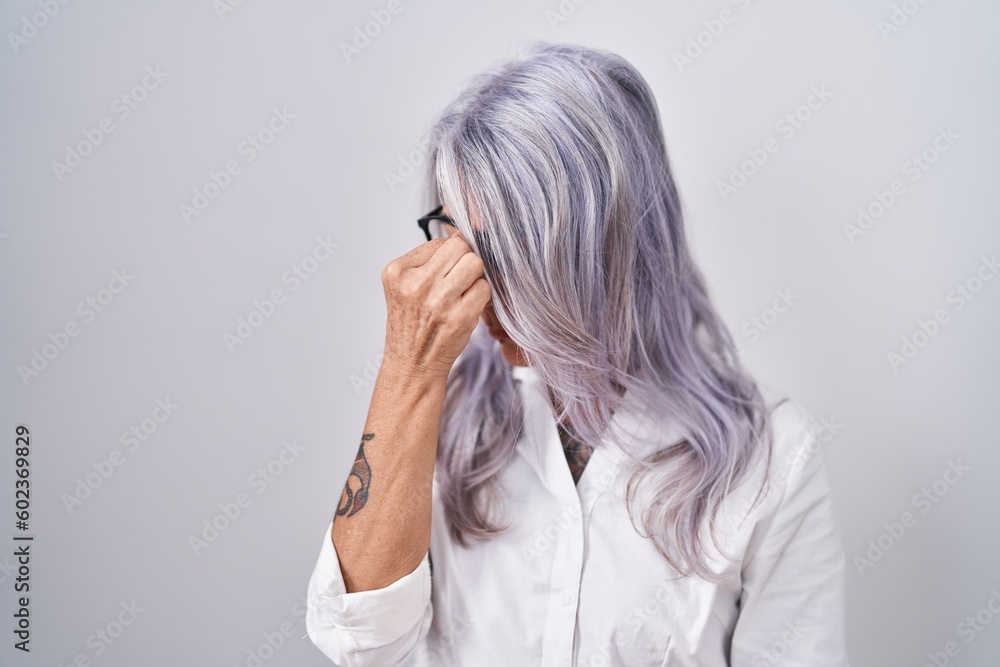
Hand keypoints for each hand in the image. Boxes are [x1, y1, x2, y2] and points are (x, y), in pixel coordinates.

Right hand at [380, 235, 491, 382]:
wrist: (412, 364)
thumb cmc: (412, 323)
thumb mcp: (405, 286)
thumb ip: (429, 259)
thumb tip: (462, 234)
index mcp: (398, 271)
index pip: (440, 242)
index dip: (449, 256)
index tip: (444, 274)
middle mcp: (416, 283)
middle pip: (461, 248)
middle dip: (465, 261)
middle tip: (457, 281)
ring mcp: (439, 300)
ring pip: (475, 264)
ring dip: (474, 277)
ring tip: (461, 293)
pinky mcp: (459, 317)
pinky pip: (484, 289)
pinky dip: (480, 297)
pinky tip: (466, 308)